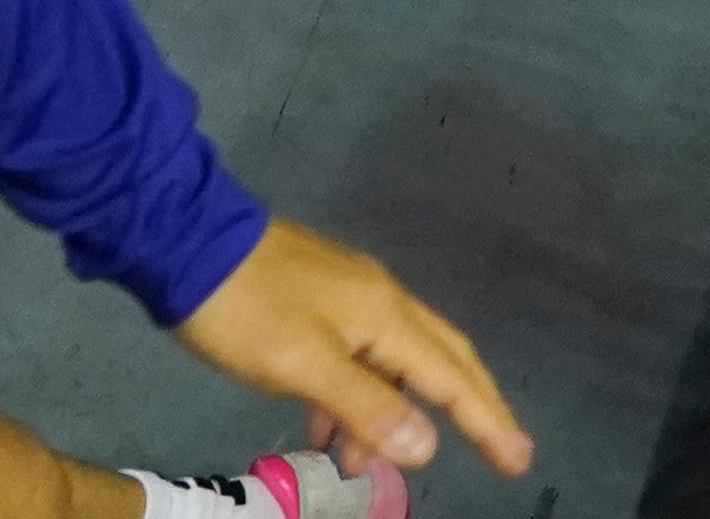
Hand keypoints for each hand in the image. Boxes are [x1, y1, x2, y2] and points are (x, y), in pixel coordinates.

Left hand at [171, 216, 536, 486]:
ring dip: (395, 412)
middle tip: (499, 452)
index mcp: (385, 315)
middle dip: (471, 407)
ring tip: (368, 466)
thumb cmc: (249, 310)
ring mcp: (349, 295)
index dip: (488, 421)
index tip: (521, 460)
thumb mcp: (304, 366)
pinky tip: (325, 425)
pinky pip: (359, 356)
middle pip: (443, 359)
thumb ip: (366, 406)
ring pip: (395, 362)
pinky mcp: (318, 298)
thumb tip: (428, 446)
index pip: (451, 377)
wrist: (188, 243)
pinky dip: (356, 396)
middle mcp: (380, 300)